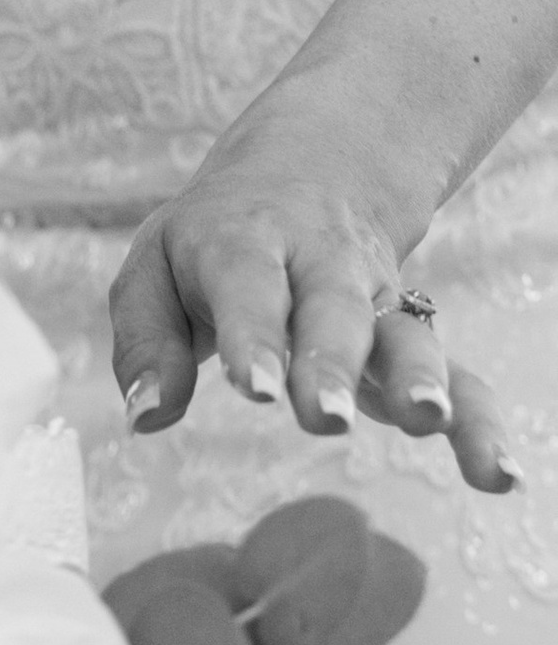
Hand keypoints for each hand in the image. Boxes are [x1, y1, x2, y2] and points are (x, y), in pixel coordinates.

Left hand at [110, 127, 517, 494]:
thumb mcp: (155, 268)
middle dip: (331, 363)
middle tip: (325, 417)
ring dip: (420, 380)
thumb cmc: (213, 239)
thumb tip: (144, 417)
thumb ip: (146, 342)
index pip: (249, 287)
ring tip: (429, 422)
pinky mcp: (414, 338)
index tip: (257, 389)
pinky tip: (500, 476)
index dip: (254, 337)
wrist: (310, 168)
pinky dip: (482, 423)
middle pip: (332, 310)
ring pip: (406, 336)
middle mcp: (320, 267)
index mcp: (245, 241)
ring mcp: (376, 302)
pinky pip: (461, 376)